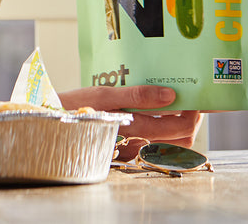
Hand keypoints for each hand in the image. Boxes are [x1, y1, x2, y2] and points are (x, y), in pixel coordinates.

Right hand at [57, 84, 201, 156]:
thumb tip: (170, 94)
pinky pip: (156, 148)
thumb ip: (137, 95)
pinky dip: (166, 134)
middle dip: (191, 118)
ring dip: (181, 127)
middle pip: (181, 138)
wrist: (50, 124)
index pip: (180, 127)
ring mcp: (132, 152)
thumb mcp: (103, 94)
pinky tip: (161, 118)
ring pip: (172, 146)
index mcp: (132, 127)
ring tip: (179, 107)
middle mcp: (135, 145)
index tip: (196, 96)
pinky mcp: (126, 154)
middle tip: (192, 99)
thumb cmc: (73, 106)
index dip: (193, 112)